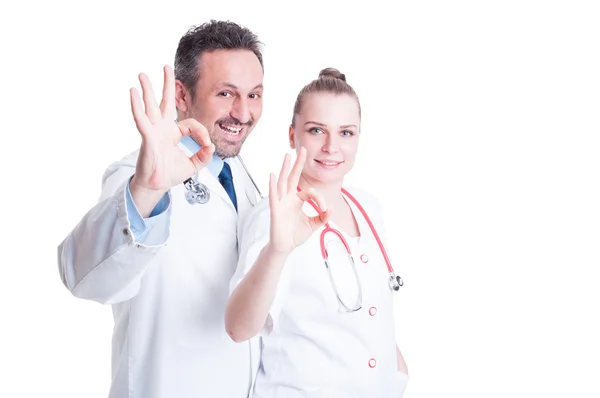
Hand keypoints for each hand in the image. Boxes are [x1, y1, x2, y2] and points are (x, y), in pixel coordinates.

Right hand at [129, 65, 214, 213]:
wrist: (156, 186)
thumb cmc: (170, 174)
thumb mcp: (194, 165)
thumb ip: (204, 156)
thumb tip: (212, 147)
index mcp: (173, 133)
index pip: (191, 123)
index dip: (202, 132)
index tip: (207, 145)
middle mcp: (162, 128)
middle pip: (165, 101)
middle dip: (167, 84)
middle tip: (166, 67)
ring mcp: (153, 131)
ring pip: (150, 105)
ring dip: (146, 89)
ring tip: (142, 74)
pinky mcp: (147, 136)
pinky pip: (141, 118)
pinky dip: (136, 105)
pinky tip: (133, 93)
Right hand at [268, 147, 329, 254]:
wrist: (285, 247)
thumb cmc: (295, 234)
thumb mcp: (313, 224)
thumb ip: (322, 217)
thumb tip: (330, 209)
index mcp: (296, 200)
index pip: (309, 192)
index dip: (319, 199)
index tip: (324, 209)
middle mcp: (287, 198)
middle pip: (293, 177)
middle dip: (298, 163)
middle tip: (302, 149)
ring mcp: (280, 203)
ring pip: (283, 182)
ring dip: (285, 169)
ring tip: (287, 156)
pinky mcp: (275, 210)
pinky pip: (273, 196)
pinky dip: (273, 186)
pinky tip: (272, 176)